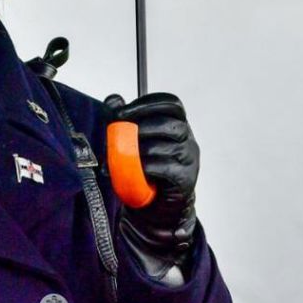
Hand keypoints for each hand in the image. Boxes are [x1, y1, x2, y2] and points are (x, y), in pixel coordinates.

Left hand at [104, 92, 199, 278]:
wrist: (158, 203)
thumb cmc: (147, 166)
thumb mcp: (135, 140)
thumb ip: (124, 118)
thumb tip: (112, 98)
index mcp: (179, 123)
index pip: (172, 104)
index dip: (148, 103)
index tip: (122, 111)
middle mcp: (189, 138)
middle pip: (172, 124)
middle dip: (143, 126)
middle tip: (119, 132)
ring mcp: (190, 159)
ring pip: (169, 146)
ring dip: (141, 149)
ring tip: (124, 155)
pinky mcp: (185, 178)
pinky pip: (166, 168)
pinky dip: (147, 167)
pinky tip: (136, 170)